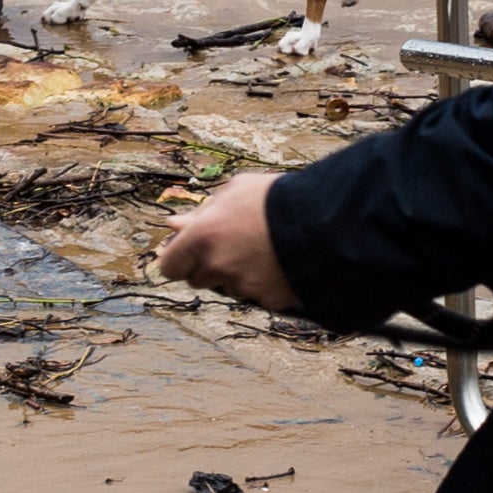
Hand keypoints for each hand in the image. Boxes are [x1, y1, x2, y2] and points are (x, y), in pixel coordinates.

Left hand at [158, 170, 296, 312]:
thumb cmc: (274, 198)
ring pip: (229, 288)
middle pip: (197, 279)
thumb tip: (174, 226)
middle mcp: (217, 266)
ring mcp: (243, 287)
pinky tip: (280, 264)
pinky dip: (265, 285)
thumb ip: (201, 212)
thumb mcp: (234, 192)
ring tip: (263, 250)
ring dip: (237, 275)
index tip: (189, 252)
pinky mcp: (269, 301)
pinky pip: (258, 296)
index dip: (178, 259)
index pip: (169, 266)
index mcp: (202, 238)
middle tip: (232, 246)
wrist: (324, 220)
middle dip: (208, 266)